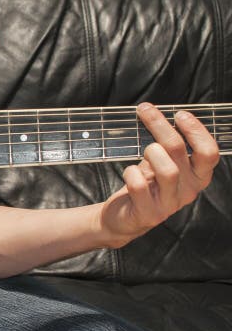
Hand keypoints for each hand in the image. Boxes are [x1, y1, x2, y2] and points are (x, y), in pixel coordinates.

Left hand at [98, 102, 219, 247]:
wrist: (123, 218)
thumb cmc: (144, 185)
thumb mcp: (160, 165)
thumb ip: (165, 146)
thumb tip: (157, 113)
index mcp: (197, 177)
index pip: (208, 152)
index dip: (196, 131)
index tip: (179, 114)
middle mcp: (188, 191)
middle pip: (181, 153)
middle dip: (161, 127)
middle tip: (146, 111)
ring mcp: (169, 204)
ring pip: (166, 171)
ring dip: (150, 153)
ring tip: (142, 150)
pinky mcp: (148, 214)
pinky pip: (139, 186)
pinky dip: (131, 173)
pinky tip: (129, 171)